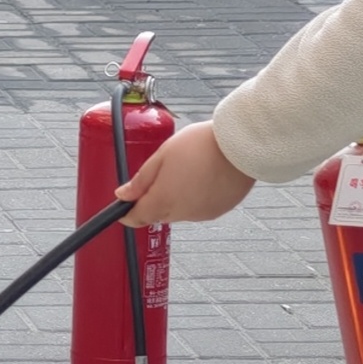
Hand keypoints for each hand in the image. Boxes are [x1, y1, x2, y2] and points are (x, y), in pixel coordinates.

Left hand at [118, 119, 257, 225]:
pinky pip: (198, 209)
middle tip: (161, 174)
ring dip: (176, 198)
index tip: (123, 208)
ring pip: (178, 212)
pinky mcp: (218, 211)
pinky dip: (195, 198)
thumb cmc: (202, 145)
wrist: (239, 146)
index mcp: (163, 200)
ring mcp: (201, 215)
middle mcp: (182, 213)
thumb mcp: (162, 155)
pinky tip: (202, 178)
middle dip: (154, 200)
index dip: (127, 214)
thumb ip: (141, 179)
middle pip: (157, 214)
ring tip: (187, 170)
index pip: (137, 218)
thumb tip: (123, 195)